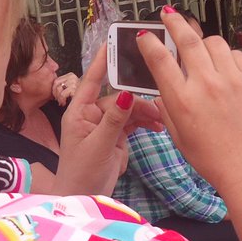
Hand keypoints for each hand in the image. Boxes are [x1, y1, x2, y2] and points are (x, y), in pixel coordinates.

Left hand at [52, 52, 157, 194]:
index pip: (92, 80)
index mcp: (79, 112)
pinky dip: (145, 123)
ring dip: (145, 113)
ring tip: (161, 121)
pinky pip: (132, 123)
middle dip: (138, 101)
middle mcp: (92, 115)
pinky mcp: (115, 137)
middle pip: (118, 98)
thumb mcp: (99, 145)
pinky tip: (158, 126)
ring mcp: (104, 126)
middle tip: (157, 108)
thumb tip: (126, 94)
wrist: (84, 198)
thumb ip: (114, 120)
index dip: (102, 61)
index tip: (113, 42)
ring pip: (128, 110)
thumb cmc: (82, 173)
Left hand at [52, 72, 78, 105]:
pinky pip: (62, 94)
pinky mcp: (75, 89)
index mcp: (70, 75)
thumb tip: (53, 88)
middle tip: (57, 99)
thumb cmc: (77, 97)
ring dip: (58, 98)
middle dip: (55, 93)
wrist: (85, 103)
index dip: (53, 89)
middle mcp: (73, 77)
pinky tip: (64, 103)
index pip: (56, 80)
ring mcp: (74, 82)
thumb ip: (62, 85)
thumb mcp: (68, 88)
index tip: (55, 95)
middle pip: (56, 83)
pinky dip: (62, 100)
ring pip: (59, 89)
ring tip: (61, 102)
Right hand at [139, 8, 241, 193]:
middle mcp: (205, 85)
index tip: (145, 34)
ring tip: (200, 50)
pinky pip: (235, 55)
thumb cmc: (212, 158)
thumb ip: (167, 109)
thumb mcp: (179, 137)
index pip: (159, 59)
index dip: (149, 42)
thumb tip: (163, 91)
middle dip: (174, 22)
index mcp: (182, 100)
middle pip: (187, 40)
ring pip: (214, 43)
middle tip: (168, 14)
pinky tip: (222, 66)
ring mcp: (231, 80)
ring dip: (203, 42)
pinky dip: (226, 55)